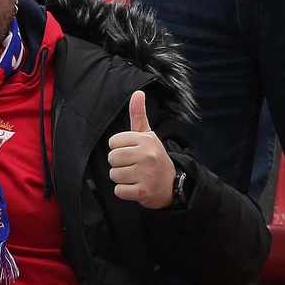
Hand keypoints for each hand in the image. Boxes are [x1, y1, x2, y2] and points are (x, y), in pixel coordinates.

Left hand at [107, 90, 174, 208]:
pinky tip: (136, 187)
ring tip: (135, 176)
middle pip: (111, 158)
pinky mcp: (143, 192)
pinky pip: (119, 191)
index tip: (132, 151)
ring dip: (121, 178)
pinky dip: (124, 191)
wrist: (172, 184)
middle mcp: (147, 155)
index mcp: (146, 140)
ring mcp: (146, 174)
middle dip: (119, 163)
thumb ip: (138, 115)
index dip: (119, 148)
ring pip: (114, 174)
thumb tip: (138, 92)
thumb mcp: (148, 135)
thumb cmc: (154, 157)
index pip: (113, 142)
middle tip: (133, 165)